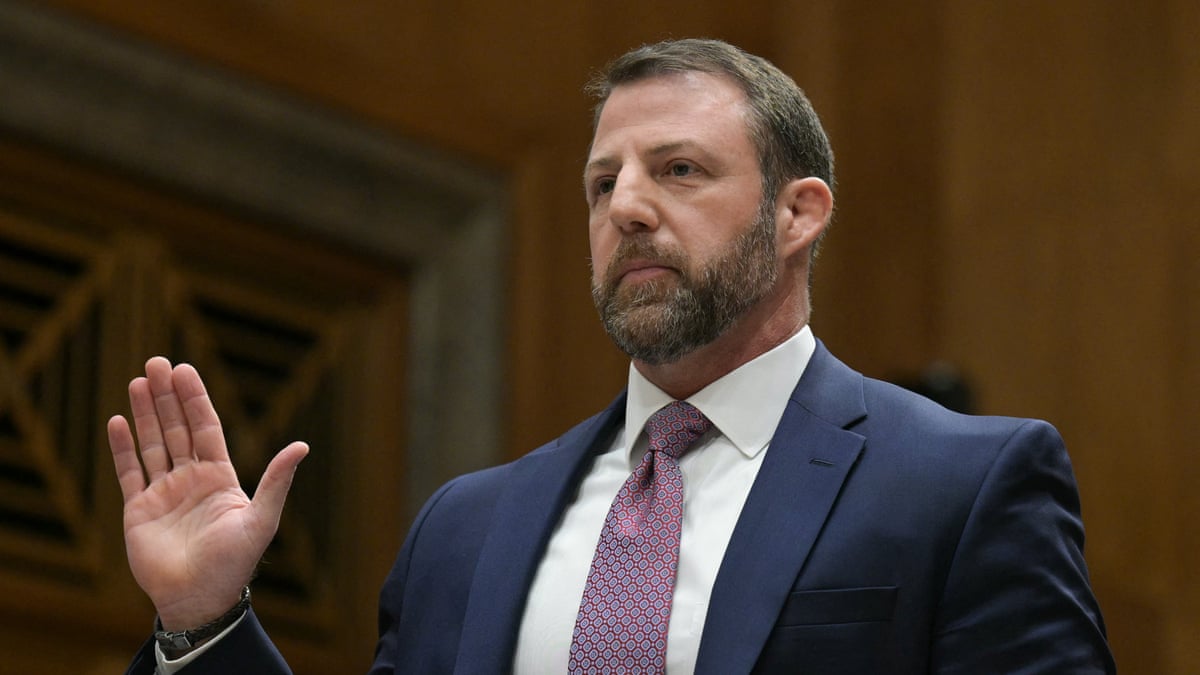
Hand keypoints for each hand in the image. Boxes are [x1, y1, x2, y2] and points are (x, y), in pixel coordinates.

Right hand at [108, 357, 307, 629]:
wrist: (200, 597)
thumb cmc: (235, 563)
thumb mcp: (262, 519)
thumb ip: (276, 481)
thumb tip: (302, 446)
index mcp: (219, 476)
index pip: (205, 427)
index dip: (195, 399)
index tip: (185, 370)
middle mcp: (191, 479)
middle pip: (177, 428)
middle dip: (167, 396)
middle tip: (156, 363)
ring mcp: (164, 492)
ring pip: (153, 443)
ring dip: (145, 413)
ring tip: (137, 381)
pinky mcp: (139, 510)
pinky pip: (130, 472)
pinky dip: (123, 447)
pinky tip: (118, 421)